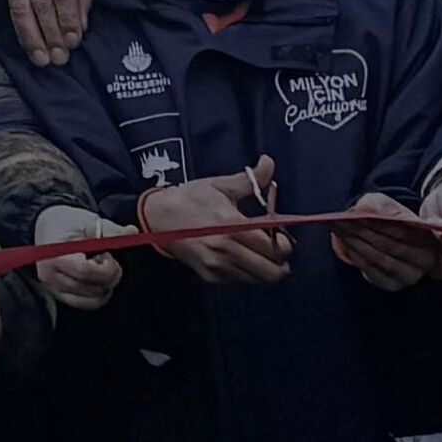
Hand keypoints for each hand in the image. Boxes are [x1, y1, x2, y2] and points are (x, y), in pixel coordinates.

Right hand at [5, 0, 99, 66]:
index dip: (67, 19)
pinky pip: (12, 5)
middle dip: (51, 33)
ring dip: (32, 36)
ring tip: (42, 59)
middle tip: (59, 58)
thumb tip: (80, 26)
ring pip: (22, 6)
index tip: (73, 42)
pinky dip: (20, 28)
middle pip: (41, 1)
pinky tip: (29, 44)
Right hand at [30, 205, 127, 311]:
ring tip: (99, 268)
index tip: (110, 257)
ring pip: (91, 299)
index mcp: (56, 255)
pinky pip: (84, 303)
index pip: (84, 271)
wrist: (47, 226)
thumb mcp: (89, 222)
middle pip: (90, 288)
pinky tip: (97, 280)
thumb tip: (132, 233)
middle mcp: (50, 275)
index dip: (104, 268)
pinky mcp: (57, 294)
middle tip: (107, 260)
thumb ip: (112, 231)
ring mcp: (52, 287)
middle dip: (108, 276)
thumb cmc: (66, 223)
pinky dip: (97, 296)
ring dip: (103, 285)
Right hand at [141, 159, 287, 287]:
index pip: (274, 247)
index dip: (284, 244)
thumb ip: (251, 179)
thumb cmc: (190, 199)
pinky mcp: (209, 276)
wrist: (156, 217)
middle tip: (276, 250)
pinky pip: (239, 281)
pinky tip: (238, 257)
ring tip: (258, 254)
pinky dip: (246, 272)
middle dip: (280, 262)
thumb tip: (269, 161)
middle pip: (272, 272)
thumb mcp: (220, 185)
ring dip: (264, 268)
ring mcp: (217, 266)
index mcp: (232, 225)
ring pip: (258, 280)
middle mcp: (225, 249)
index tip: (280, 236)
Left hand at [331, 188, 438, 289]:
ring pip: (378, 258)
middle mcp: (424, 260)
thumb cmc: (387, 218)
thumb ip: (381, 206)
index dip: (379, 223)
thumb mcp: (385, 205)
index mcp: (428, 237)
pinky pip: (370, 270)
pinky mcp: (392, 284)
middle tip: (339, 221)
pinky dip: (354, 255)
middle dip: (361, 232)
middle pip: (388, 245)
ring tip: (336, 228)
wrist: (387, 237)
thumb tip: (367, 212)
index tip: (356, 215)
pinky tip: (344, 242)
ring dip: (354, 242)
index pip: (403, 231)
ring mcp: (409, 275)